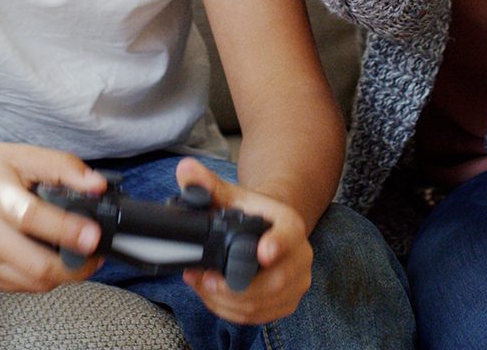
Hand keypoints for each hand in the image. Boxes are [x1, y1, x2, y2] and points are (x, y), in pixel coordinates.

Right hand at [0, 140, 107, 291]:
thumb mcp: (24, 154)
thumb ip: (64, 168)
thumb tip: (98, 186)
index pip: (32, 219)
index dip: (66, 230)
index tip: (94, 235)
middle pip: (36, 266)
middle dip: (76, 265)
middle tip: (98, 249)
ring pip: (33, 283)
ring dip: (64, 274)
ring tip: (80, 252)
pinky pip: (21, 286)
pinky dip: (43, 276)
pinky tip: (52, 256)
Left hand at [175, 157, 312, 324]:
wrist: (270, 228)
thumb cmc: (251, 212)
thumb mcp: (232, 196)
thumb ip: (207, 184)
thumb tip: (184, 170)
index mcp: (290, 225)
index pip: (287, 236)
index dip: (277, 245)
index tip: (263, 252)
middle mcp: (301, 255)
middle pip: (272, 282)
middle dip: (231, 286)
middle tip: (203, 278)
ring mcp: (296, 283)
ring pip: (261, 304)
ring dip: (224, 301)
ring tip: (200, 285)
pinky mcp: (286, 304)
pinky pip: (257, 316)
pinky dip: (230, 311)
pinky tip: (212, 296)